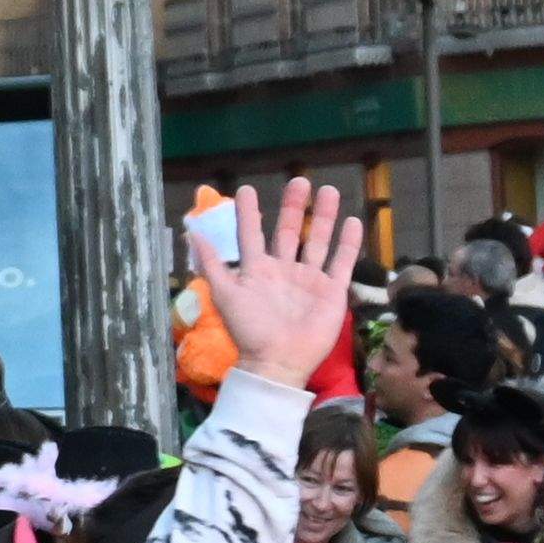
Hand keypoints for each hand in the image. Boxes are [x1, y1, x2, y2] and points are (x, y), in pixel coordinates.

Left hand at [207, 176, 370, 389]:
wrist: (278, 361)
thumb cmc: (249, 329)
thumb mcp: (225, 294)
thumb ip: (211, 263)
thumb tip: (190, 232)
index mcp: (257, 270)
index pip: (252, 234)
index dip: (248, 214)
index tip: (247, 190)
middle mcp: (283, 271)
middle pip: (289, 232)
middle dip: (294, 207)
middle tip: (300, 181)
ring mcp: (309, 280)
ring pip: (317, 241)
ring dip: (324, 217)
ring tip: (329, 191)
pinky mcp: (332, 291)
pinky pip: (341, 263)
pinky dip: (348, 243)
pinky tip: (352, 221)